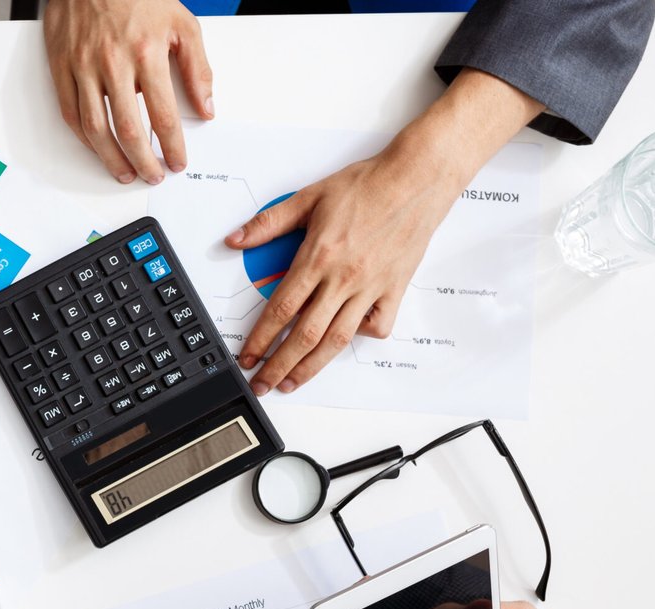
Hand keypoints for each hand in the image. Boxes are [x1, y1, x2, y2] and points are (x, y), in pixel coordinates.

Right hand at [43, 0, 212, 184]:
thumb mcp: (181, 23)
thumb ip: (197, 68)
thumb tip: (206, 106)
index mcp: (146, 53)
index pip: (163, 115)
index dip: (171, 146)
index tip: (177, 162)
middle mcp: (113, 63)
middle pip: (128, 129)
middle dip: (143, 161)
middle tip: (152, 175)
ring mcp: (83, 67)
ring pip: (95, 128)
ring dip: (111, 159)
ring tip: (125, 173)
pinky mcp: (62, 67)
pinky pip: (71, 113)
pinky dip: (85, 138)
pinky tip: (98, 148)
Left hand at [228, 70, 541, 395]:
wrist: (417, 178)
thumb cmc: (367, 185)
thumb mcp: (309, 196)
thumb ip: (269, 223)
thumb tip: (236, 240)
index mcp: (319, 257)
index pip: (281, 309)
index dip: (260, 339)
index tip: (247, 357)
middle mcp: (344, 278)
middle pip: (305, 335)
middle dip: (279, 365)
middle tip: (262, 384)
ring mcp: (371, 287)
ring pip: (337, 339)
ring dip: (311, 366)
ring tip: (291, 382)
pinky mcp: (395, 289)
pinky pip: (378, 325)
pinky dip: (362, 337)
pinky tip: (345, 341)